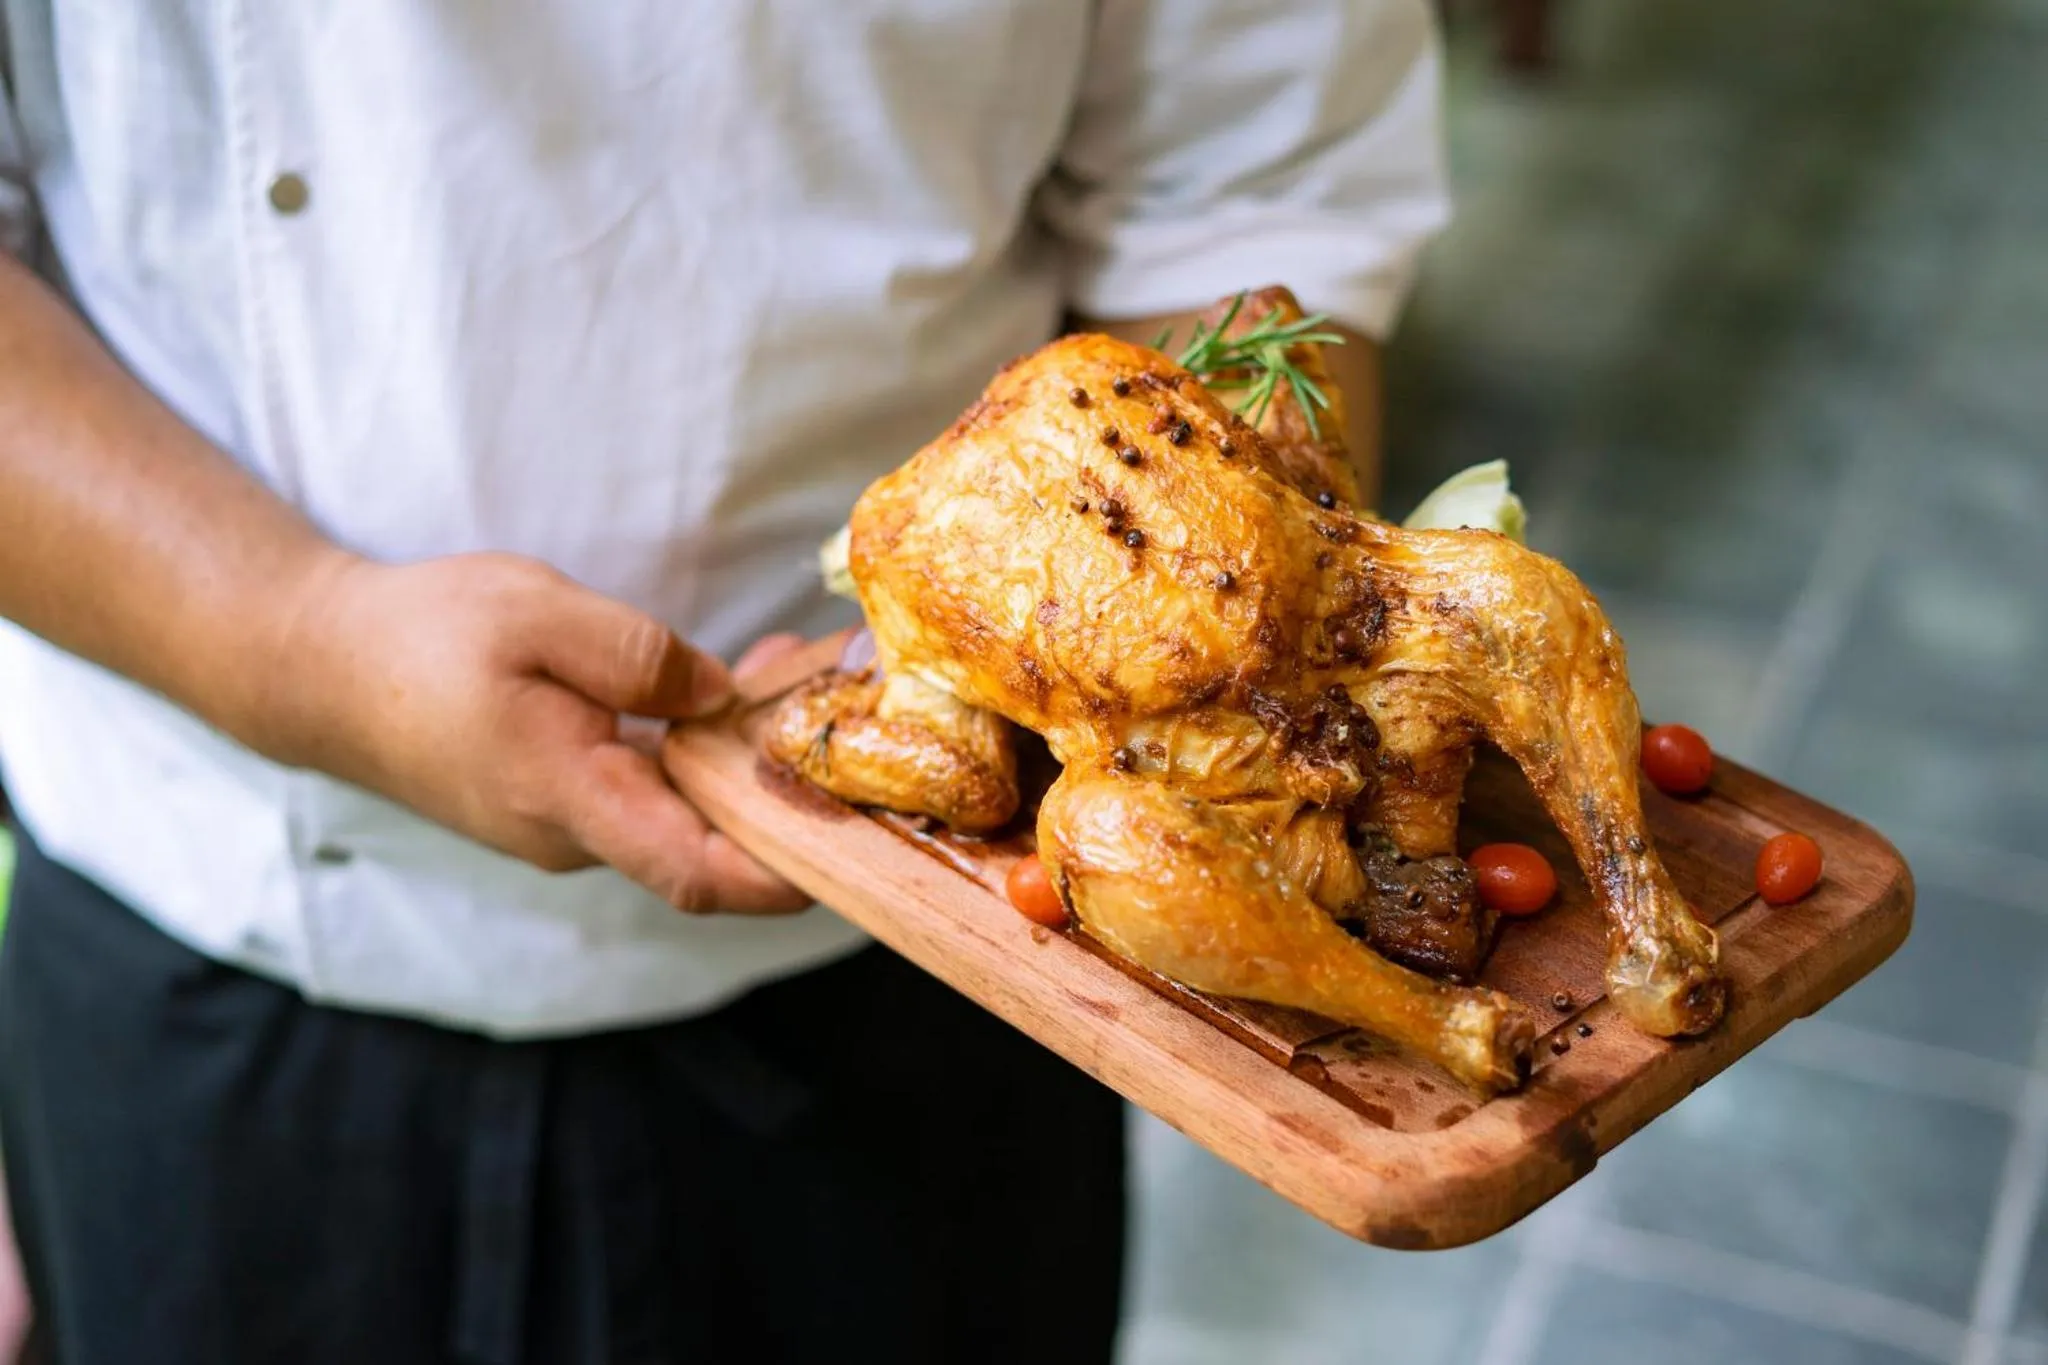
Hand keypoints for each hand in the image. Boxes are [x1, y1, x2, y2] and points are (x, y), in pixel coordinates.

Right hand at [258, 551, 810, 913]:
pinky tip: (731, 682)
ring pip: (682, 807)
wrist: (319, 668)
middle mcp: (576, 832)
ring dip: (746, 754)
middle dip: (787, 783)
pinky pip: (649, 786)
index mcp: (570, 797)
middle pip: (709, 838)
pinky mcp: (562, 799)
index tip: (854, 848)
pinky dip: (700, 744)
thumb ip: (639, 655)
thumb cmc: (419, 638)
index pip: (693, 872)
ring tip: (793, 665)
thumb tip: (724, 693)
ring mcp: (569, 823)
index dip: (782, 873)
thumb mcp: (538, 615)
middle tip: (838, 695)